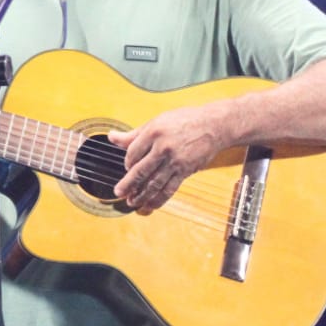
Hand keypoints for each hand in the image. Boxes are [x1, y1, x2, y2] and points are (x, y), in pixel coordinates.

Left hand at [107, 106, 226, 211]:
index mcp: (153, 132)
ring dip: (142, 195)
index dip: (127, 162)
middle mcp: (163, 147)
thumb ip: (133, 133)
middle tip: (119, 192)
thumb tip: (112, 137)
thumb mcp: (156, 121)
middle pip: (141, 170)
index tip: (126, 168)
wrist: (214, 125)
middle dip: (128, 184)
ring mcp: (175, 161)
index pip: (133, 152)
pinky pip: (170, 188)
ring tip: (132, 202)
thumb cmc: (184, 120)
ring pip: (154, 182)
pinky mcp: (186, 170)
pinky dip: (159, 199)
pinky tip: (151, 204)